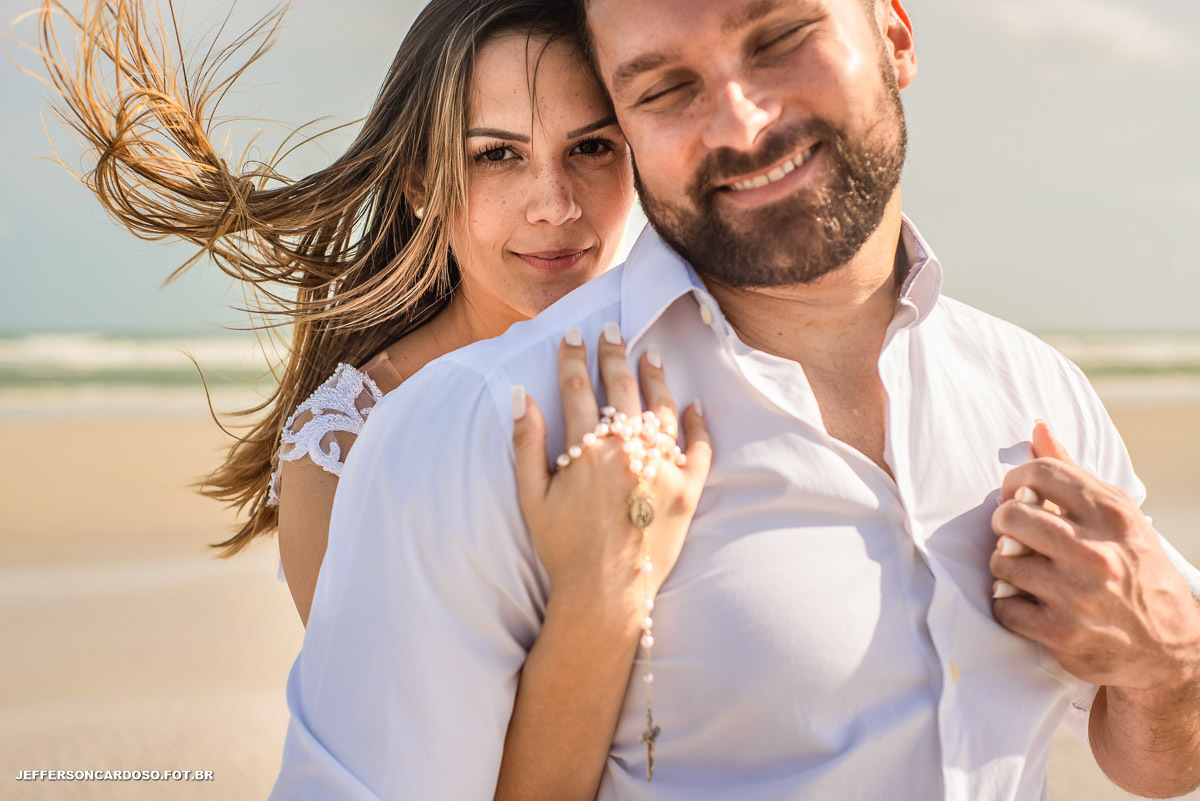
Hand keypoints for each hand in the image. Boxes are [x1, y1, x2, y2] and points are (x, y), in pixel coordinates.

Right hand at [511, 325, 711, 618]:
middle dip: (615, 355)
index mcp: (587, 450)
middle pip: (621, 389)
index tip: (574, 336)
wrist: (605, 593)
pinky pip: (698, 448)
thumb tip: (520, 396)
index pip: (577, 389)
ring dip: (656, 378)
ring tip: (652, 355)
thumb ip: (526, 443)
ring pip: (661, 409)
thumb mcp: (532, 497)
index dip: (574, 358)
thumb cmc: (563, 548)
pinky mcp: (688, 489)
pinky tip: (694, 406)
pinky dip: (698, 425)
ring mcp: (662, 468)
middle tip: (614, 330)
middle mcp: (627, 451)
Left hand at [989, 422, 1199, 691]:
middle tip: (1016, 535)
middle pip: (1010, 516)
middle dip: (1004, 524)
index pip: (1041, 473)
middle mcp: (1096, 552)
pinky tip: (1030, 603)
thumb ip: (1072, 472)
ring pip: (1002, 561)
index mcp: (1112, 515)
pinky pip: (1003, 605)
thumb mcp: (1116, 516)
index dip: (1014, 481)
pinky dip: (1009, 605)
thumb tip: (1036, 428)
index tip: (1015, 497)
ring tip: (1028, 571)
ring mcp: (1078, 595)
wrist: (1169, 647)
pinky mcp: (1062, 633)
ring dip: (1006, 567)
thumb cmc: (1133, 569)